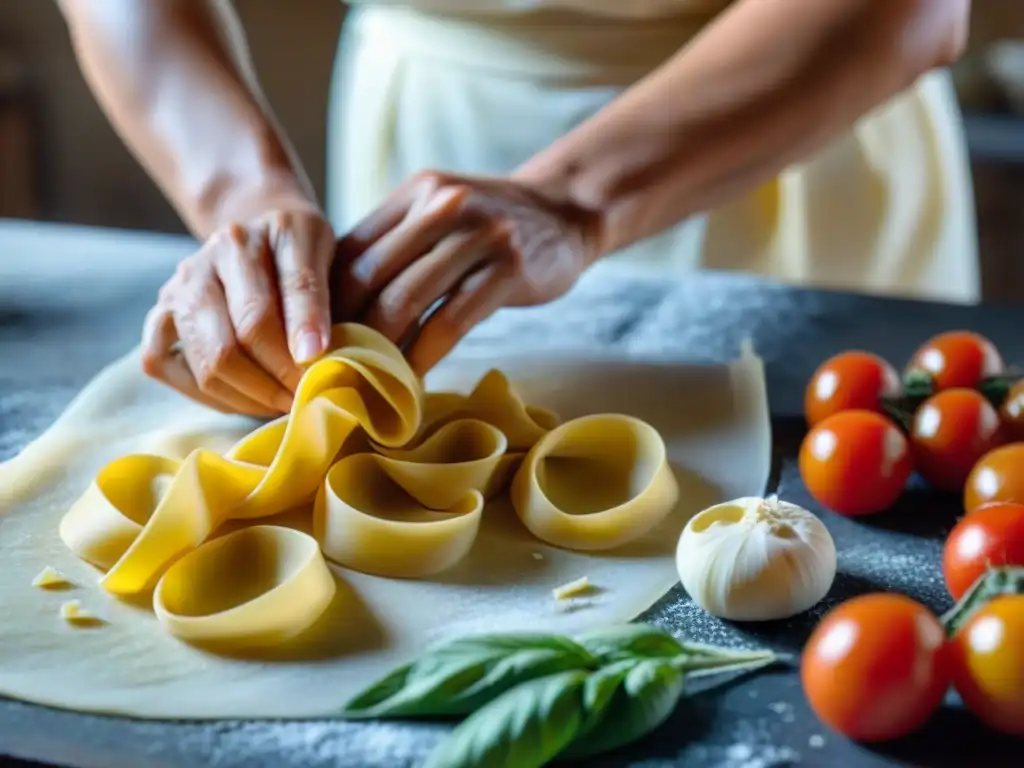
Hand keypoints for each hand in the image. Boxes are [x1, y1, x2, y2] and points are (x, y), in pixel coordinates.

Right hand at [141, 208, 334, 416]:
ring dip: (252, 395)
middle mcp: (218, 252)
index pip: (295, 284)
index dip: (307, 330)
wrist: (257, 245)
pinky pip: (169, 367)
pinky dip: (211, 396)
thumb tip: (312, 354)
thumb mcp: (332, 263)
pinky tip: (244, 399)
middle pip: (247, 329)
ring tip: (281, 403)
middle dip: (281, 375)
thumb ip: (328, 299)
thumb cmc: (301, 263)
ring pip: (210, 359)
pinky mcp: (158, 316)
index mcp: (276, 231)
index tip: (320, 365)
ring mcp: (181, 286)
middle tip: (306, 398)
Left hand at [332, 171, 600, 374]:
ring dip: (379, 348)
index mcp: (415, 195)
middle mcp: (441, 206)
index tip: (314, 340)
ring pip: (405, 299)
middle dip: (343, 328)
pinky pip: (450, 321)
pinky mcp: (508, 269)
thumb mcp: (441, 214)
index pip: (351, 249)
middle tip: (330, 369)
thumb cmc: (492, 226)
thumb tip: (337, 304)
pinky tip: (412, 379)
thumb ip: (397, 245)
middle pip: (370, 275)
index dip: (325, 299)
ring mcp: (477, 235)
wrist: (566, 211)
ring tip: (365, 381)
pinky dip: (424, 356)